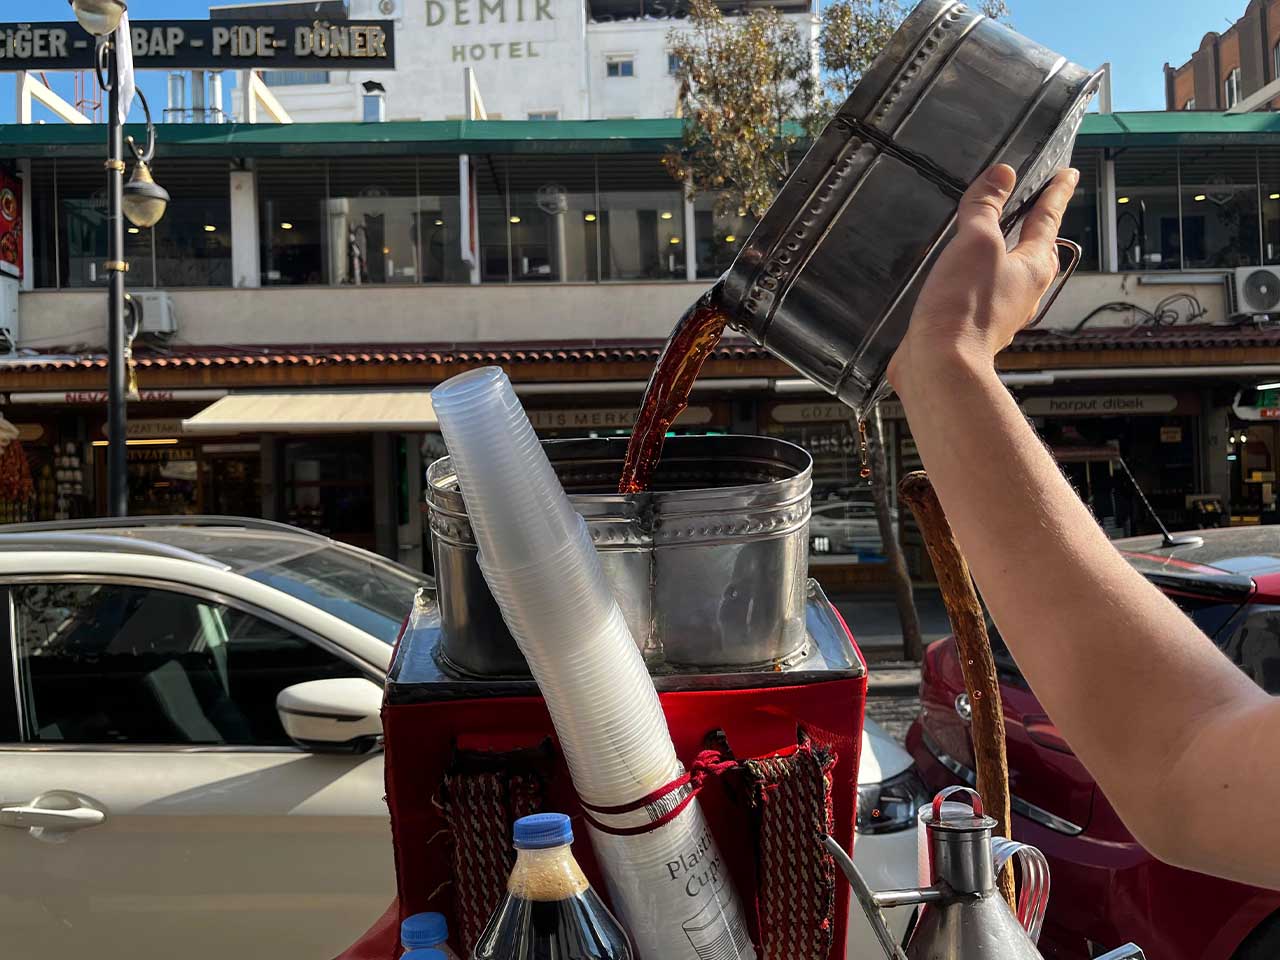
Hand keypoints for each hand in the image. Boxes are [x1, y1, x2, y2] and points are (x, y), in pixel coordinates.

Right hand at [887, 163, 1078, 386]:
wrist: (940, 367)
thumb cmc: (965, 308)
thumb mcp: (976, 241)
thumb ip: (987, 206)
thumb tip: (1002, 175)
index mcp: (1033, 268)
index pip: (1048, 220)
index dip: (1056, 193)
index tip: (1067, 176)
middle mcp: (1021, 293)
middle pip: (1035, 254)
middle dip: (1036, 232)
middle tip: (1036, 212)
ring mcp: (997, 315)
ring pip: (1007, 277)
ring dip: (1002, 258)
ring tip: (989, 242)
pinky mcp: (969, 330)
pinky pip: (978, 297)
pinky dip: (973, 281)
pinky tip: (955, 279)